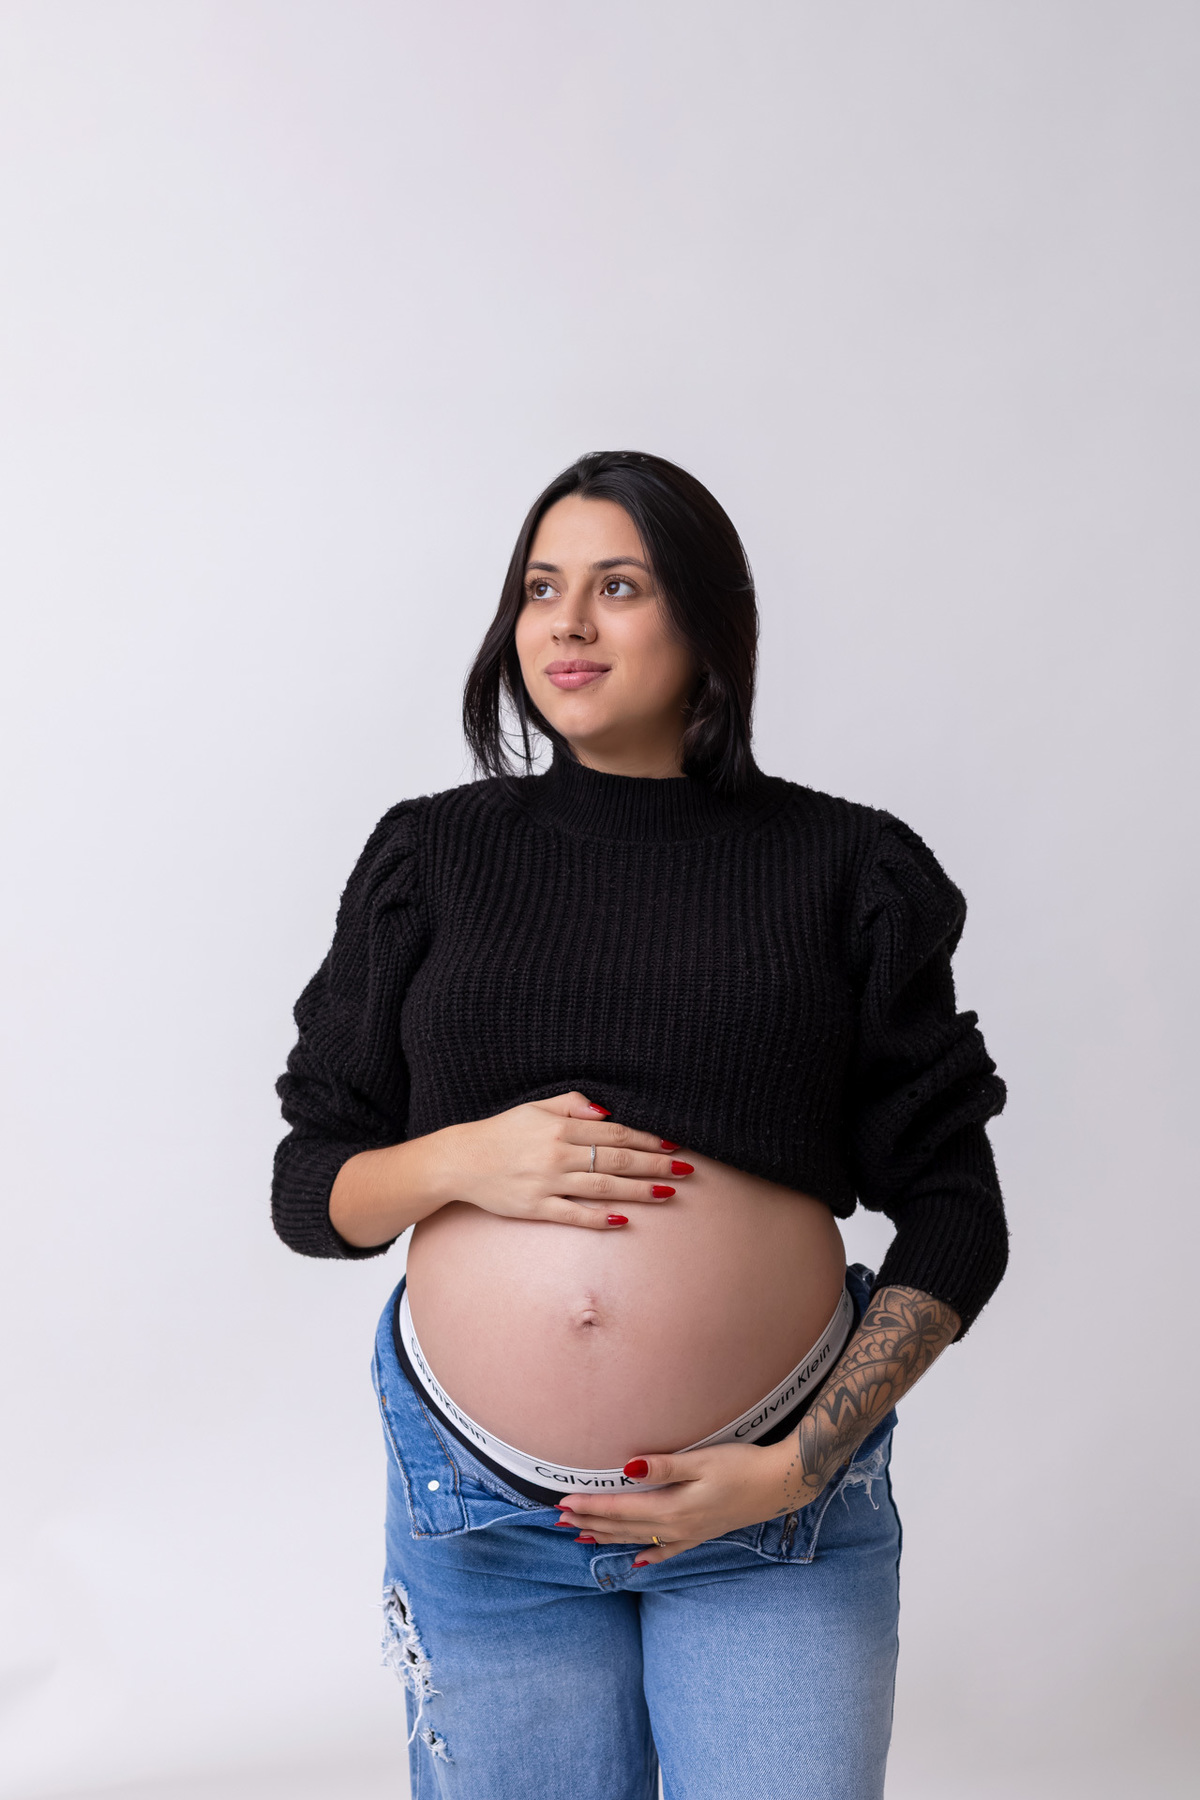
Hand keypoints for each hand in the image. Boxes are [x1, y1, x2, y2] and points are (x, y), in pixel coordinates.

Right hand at [440, 1091, 691, 1230]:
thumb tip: (607, 1110)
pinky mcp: (536, 1208)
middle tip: (685, 1169)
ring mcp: (547, 1183)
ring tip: (668, 1192)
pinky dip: (599, 1217)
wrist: (460, 1161)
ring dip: (639, 1190)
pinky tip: (624, 1219)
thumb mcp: (534, 1108)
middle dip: (654, 1164)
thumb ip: (571, 1104)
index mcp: (560, 1127)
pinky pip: (574, 1214)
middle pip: (616, 1159)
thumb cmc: (501, 1132)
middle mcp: (557, 1154)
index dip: (647, 1138)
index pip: (614, 1132)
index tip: (673, 1143)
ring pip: (603, 1186)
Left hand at [554, 1437, 796, 1562]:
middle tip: (560, 1519)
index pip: (620, 1508)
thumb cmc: (742, 1465)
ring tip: (581, 1537)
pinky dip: (648, 1555)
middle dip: (591, 1522)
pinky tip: (636, 1560)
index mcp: (672, 1507)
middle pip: (624, 1526)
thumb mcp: (702, 1460)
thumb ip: (663, 1467)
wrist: (780, 1484)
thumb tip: (627, 1468)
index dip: (590, 1505)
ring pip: (639, 1538)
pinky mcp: (702, 1534)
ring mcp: (689, 1533)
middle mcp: (676, 1526)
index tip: (563, 1502)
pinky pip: (667, 1551)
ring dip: (609, 1537)